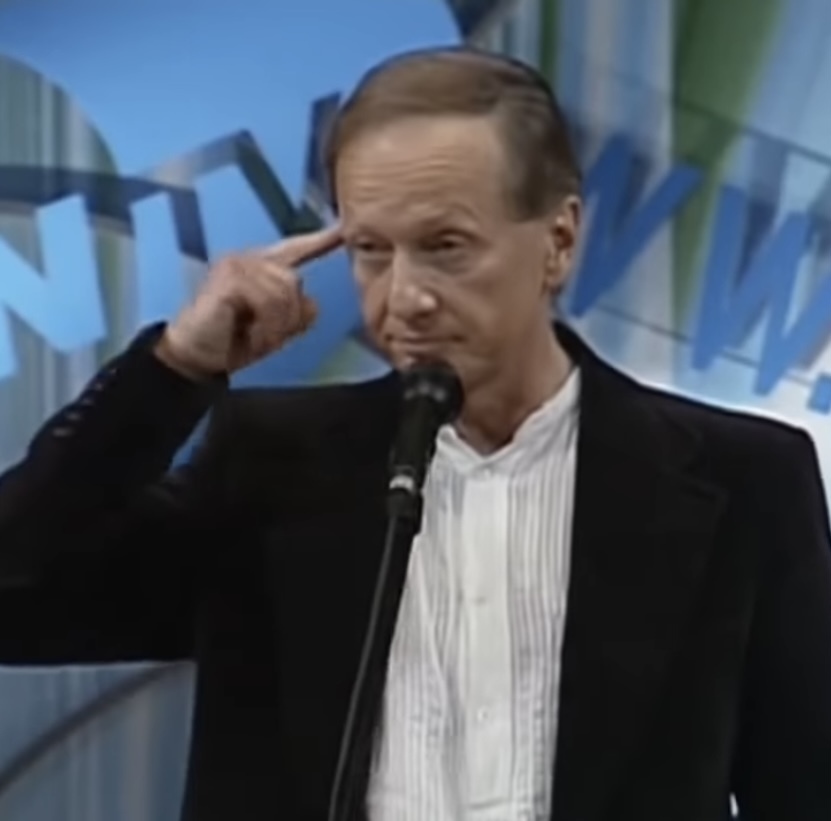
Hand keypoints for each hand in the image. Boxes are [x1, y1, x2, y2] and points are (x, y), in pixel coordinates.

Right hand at [155, 226, 342, 378]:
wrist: (194, 355)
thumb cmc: (232, 341)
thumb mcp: (273, 329)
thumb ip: (295, 314)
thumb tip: (313, 304)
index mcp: (261, 268)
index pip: (294, 250)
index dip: (319, 241)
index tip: (342, 232)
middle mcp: (248, 259)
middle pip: (295, 280)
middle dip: (288, 316)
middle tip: (267, 337)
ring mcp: (237, 265)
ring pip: (285, 291)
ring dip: (277, 324)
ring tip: (258, 338)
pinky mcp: (228, 278)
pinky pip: (268, 300)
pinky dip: (267, 325)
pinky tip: (252, 336)